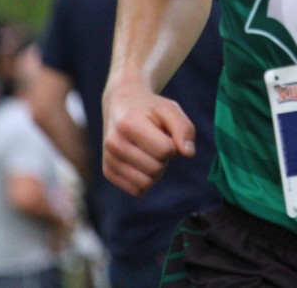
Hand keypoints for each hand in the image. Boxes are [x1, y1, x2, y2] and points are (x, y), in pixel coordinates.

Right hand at [102, 80, 196, 195]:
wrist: (121, 105)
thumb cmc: (150, 108)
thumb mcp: (170, 109)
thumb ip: (184, 128)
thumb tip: (189, 153)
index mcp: (128, 125)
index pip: (165, 150)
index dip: (172, 144)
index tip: (164, 134)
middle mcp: (114, 144)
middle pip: (156, 169)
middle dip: (163, 158)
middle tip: (156, 142)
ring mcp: (109, 159)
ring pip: (146, 184)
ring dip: (155, 171)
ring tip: (149, 152)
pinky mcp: (108, 171)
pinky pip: (137, 190)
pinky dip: (145, 180)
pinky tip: (141, 162)